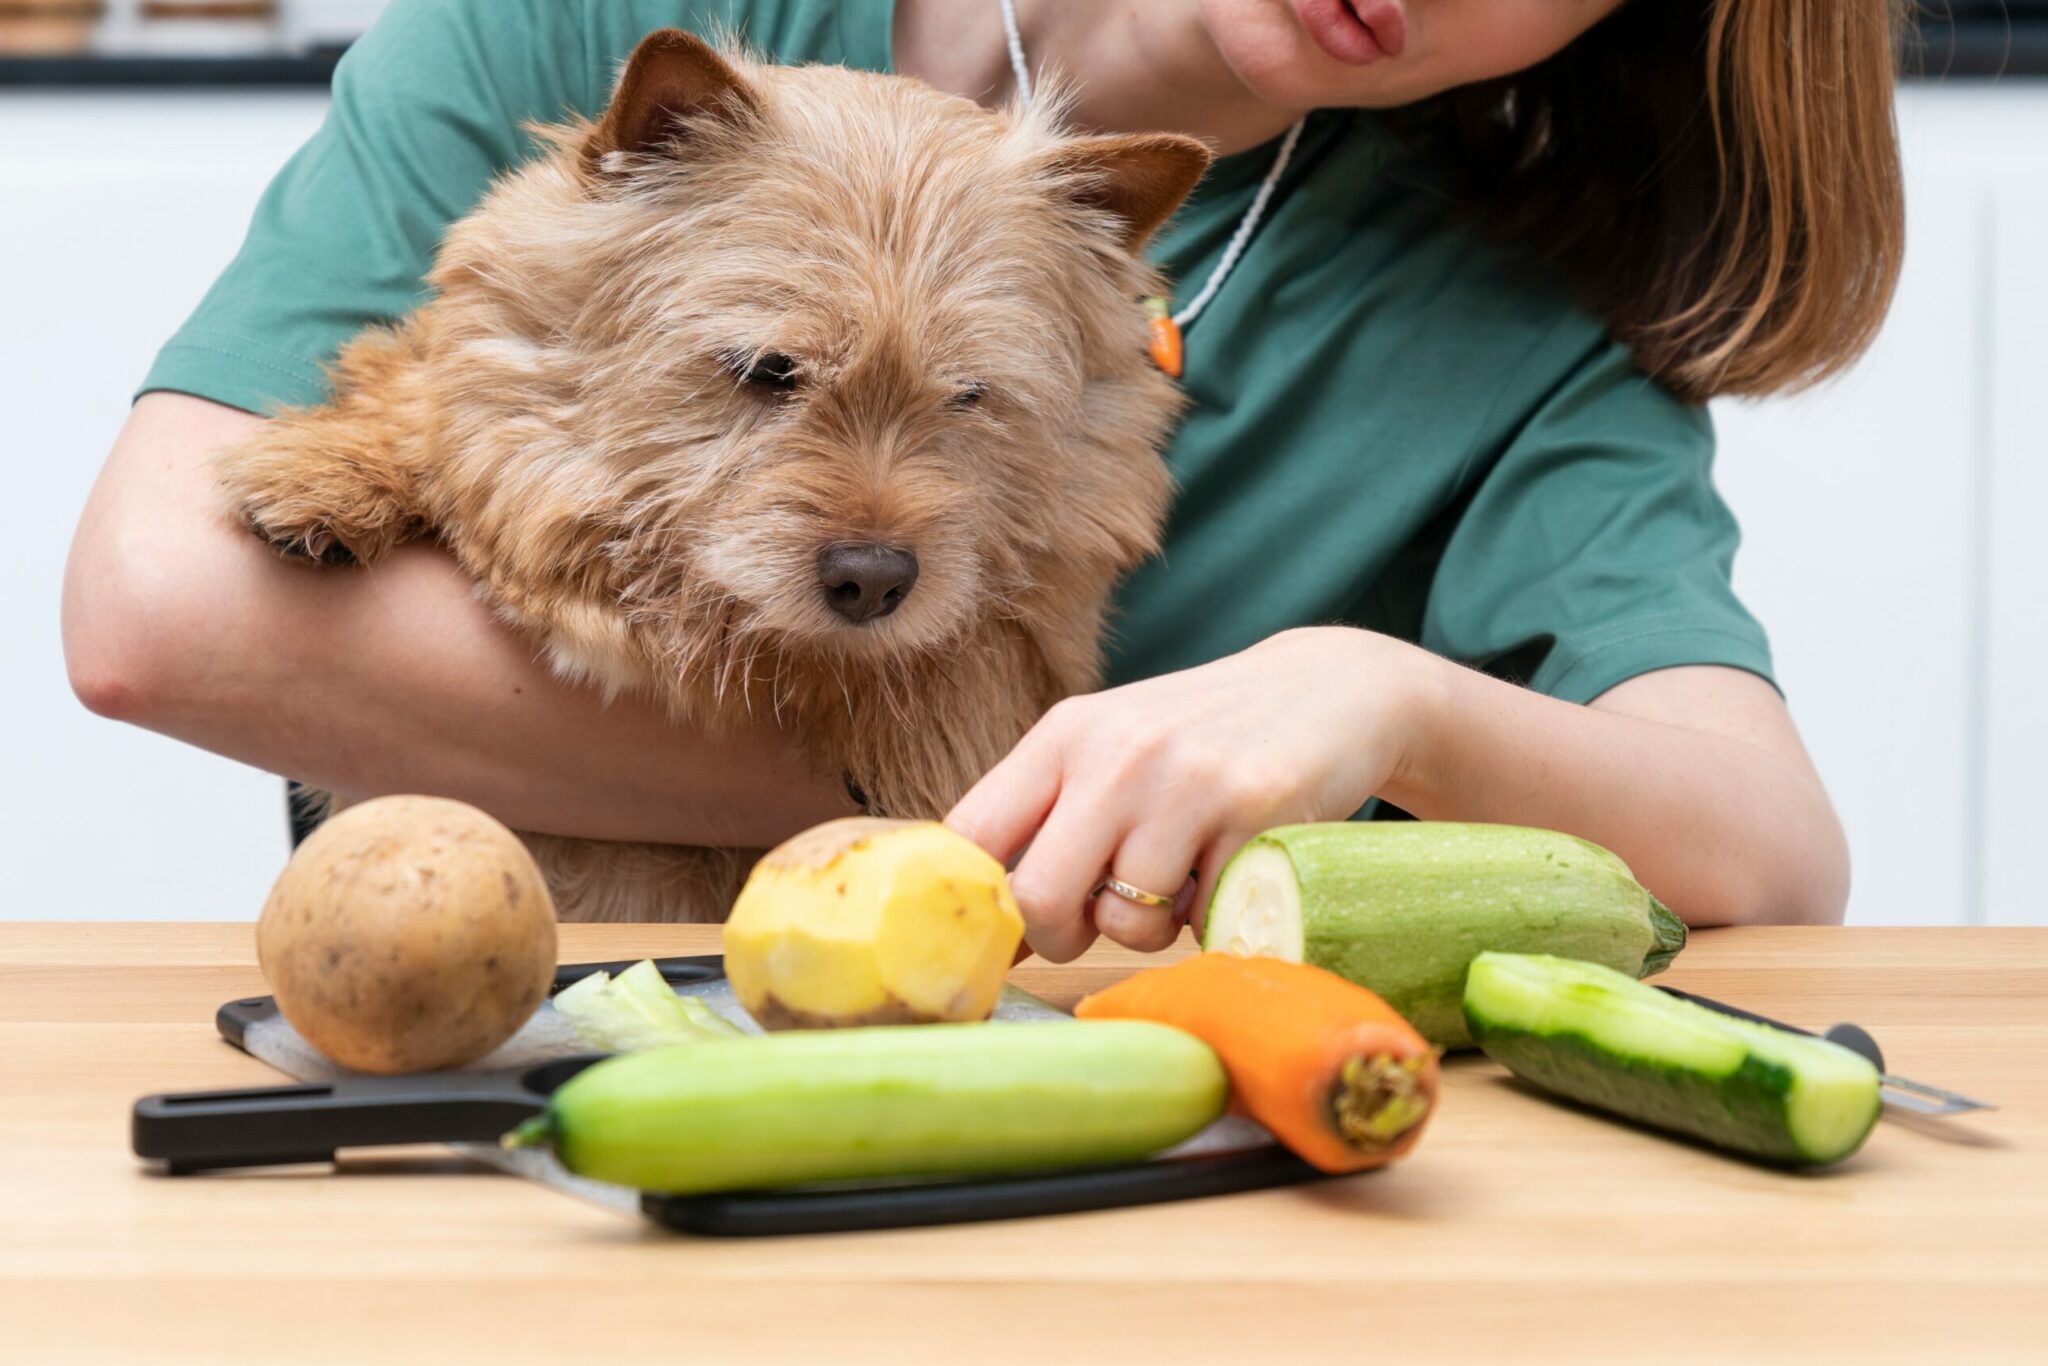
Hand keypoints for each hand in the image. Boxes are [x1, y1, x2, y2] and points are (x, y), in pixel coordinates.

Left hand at [947, 627, 1435, 961]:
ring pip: (1127, 921)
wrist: (1328, 688)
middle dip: (1059, 937)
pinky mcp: (1255, 814)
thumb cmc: (1199, 739)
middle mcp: (1116, 754)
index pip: (971, 834)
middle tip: (1092, 924)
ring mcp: (1186, 783)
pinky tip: (1227, 867)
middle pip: (1038, 897)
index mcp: (1064, 736)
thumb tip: (987, 925)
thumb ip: (1047, 818)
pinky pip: (1203, 919)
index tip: (998, 929)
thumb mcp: (1111, 748)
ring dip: (1151, 931)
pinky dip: (1210, 916)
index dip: (974, 902)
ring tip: (1178, 885)